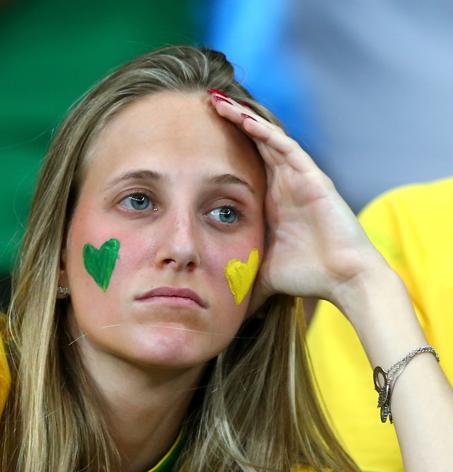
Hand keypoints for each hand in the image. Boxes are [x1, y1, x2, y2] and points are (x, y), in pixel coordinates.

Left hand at [208, 93, 384, 309]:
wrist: (344, 279)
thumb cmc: (308, 276)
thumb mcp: (262, 273)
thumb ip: (241, 277)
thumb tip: (218, 303)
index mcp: (272, 202)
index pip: (244, 166)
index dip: (222, 149)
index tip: (193, 138)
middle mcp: (285, 185)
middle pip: (254, 145)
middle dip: (230, 124)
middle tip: (203, 104)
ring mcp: (299, 178)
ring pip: (268, 139)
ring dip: (244, 119)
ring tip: (219, 102)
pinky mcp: (313, 178)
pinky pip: (287, 148)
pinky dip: (266, 132)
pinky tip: (245, 119)